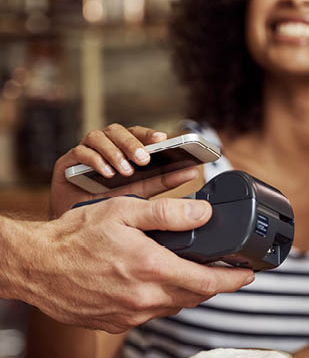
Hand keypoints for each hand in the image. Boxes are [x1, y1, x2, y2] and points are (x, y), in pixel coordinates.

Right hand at [13, 196, 253, 332]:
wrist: (37, 266)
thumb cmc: (77, 236)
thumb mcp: (125, 211)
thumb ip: (168, 213)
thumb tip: (205, 213)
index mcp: (152, 269)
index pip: (208, 281)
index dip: (234, 279)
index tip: (249, 274)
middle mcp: (145, 298)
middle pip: (196, 296)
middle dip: (215, 284)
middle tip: (226, 270)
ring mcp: (131, 315)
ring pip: (175, 305)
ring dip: (189, 290)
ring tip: (192, 271)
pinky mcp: (118, 323)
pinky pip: (153, 312)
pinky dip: (164, 298)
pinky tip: (157, 282)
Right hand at [50, 124, 196, 217]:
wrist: (77, 226)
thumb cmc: (110, 205)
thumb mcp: (142, 192)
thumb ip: (164, 181)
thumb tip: (192, 171)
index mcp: (124, 150)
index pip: (139, 134)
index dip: (150, 134)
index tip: (164, 139)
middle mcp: (106, 146)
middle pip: (120, 131)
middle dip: (132, 143)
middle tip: (144, 159)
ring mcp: (86, 151)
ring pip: (100, 137)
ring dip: (115, 152)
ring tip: (126, 170)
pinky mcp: (68, 161)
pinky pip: (80, 152)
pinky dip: (95, 160)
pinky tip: (106, 173)